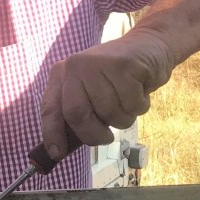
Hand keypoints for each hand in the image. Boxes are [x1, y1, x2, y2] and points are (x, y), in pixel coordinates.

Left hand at [40, 29, 173, 158]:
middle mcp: (75, 67)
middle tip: (107, 137)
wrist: (148, 46)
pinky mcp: (123, 65)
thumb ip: (78, 113)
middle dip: (94, 134)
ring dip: (124, 118)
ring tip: (127, 100)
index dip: (51, 133)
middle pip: (77, 114)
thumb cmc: (117, 79)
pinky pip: (132, 104)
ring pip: (110, 113)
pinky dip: (140, 105)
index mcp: (62, 74)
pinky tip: (139, 89)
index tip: (56, 153)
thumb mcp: (91, 91)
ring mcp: (98, 64)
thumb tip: (61, 150)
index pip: (50, 108)